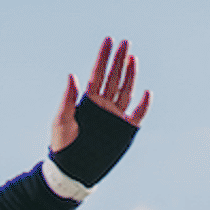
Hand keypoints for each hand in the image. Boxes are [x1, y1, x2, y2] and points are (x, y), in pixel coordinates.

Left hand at [50, 37, 150, 151]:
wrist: (72, 169)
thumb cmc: (62, 144)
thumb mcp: (62, 120)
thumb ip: (68, 98)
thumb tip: (72, 75)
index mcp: (88, 100)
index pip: (97, 73)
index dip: (103, 56)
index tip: (108, 40)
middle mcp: (103, 105)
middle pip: (114, 77)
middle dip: (119, 59)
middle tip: (125, 42)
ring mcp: (114, 116)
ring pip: (126, 90)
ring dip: (130, 75)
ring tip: (133, 58)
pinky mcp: (124, 130)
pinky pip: (137, 115)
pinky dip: (144, 105)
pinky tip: (147, 92)